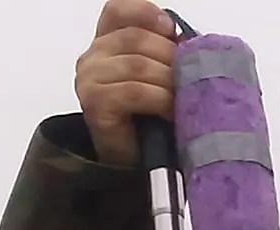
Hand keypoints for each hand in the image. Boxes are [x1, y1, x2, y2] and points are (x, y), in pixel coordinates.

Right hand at [75, 0, 179, 167]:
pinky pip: (134, 90)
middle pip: (136, 38)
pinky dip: (160, 99)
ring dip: (169, 80)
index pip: (118, 9)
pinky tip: (171, 110)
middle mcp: (92, 56)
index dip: (145, 12)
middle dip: (170, 57)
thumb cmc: (151, 118)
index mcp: (106, 42)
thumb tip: (190, 40)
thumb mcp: (159, 76)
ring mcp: (89, 79)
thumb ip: (165, 52)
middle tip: (190, 78)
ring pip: (137, 64)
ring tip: (184, 97)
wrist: (134, 163)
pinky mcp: (94, 103)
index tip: (171, 30)